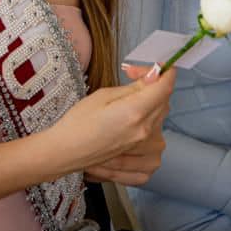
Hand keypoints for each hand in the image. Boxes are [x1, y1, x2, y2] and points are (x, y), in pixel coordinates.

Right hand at [49, 66, 173, 182]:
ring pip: (161, 120)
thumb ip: (134, 87)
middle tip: (131, 80)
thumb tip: (155, 76)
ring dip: (151, 108)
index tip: (159, 67)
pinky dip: (151, 130)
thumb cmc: (77, 123)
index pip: (164, 87)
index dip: (164, 73)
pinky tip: (135, 126)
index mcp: (134, 112)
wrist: (65, 153)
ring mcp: (145, 149)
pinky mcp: (143, 163)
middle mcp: (144, 132)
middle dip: (152, 87)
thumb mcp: (103, 95)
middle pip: (164, 102)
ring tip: (128, 107)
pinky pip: (157, 141)